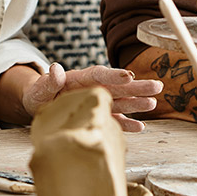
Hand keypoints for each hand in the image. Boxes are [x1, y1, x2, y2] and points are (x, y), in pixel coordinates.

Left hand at [22, 63, 163, 131]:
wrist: (39, 106)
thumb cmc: (38, 95)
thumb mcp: (39, 89)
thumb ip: (49, 81)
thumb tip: (54, 68)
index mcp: (80, 78)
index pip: (99, 74)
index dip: (114, 75)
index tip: (129, 76)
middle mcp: (93, 88)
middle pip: (117, 87)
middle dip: (137, 87)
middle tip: (157, 85)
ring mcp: (97, 102)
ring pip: (120, 102)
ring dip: (136, 104)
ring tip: (153, 103)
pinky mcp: (97, 115)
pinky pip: (114, 120)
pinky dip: (126, 124)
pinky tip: (140, 127)